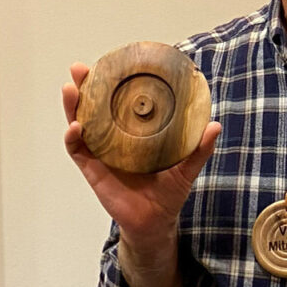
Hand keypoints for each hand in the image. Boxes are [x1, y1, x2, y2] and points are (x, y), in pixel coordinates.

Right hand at [62, 62, 221, 250]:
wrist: (155, 222)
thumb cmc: (168, 193)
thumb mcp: (186, 167)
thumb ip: (199, 148)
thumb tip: (215, 126)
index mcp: (134, 132)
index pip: (119, 101)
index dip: (111, 83)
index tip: (110, 63)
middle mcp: (113, 138)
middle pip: (93, 107)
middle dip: (84, 86)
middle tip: (79, 69)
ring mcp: (100, 152)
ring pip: (80, 123)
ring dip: (72, 106)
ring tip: (71, 89)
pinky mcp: (93, 169)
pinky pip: (78, 150)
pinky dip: (73, 137)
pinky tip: (76, 127)